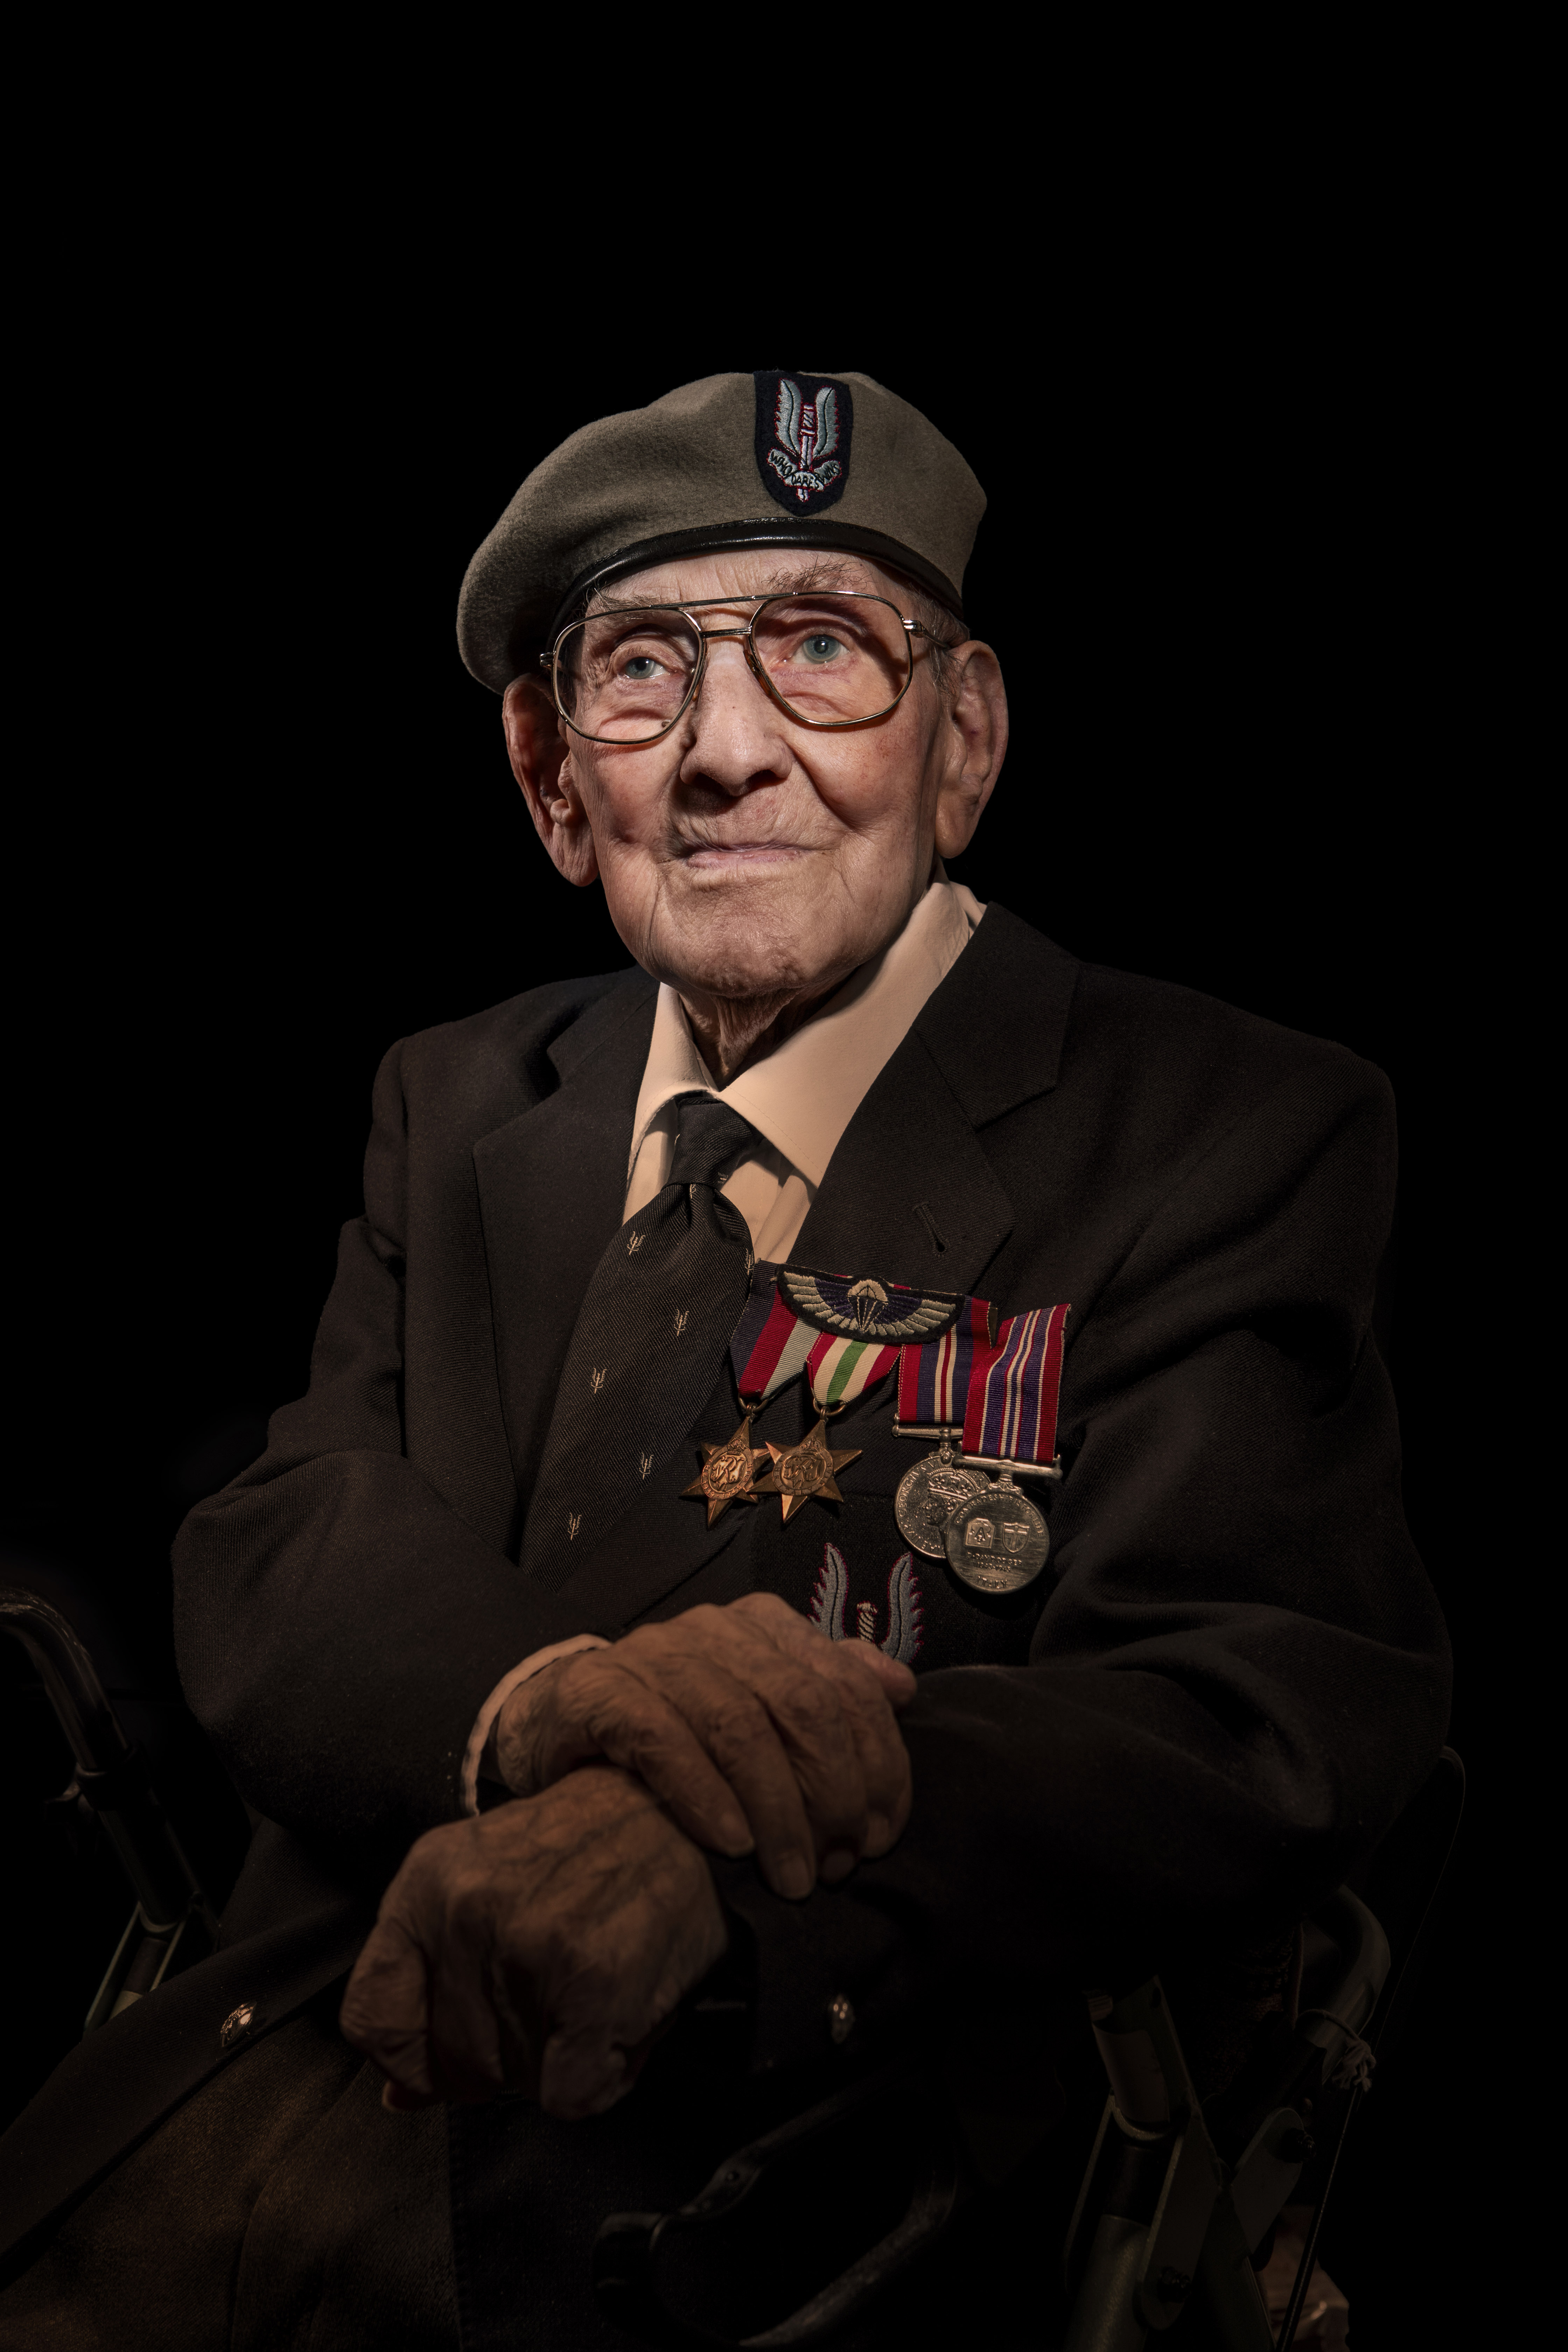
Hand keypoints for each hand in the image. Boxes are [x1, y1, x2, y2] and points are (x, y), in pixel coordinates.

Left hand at [340, 1765, 726, 2120]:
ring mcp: (528, 1942)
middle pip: (452, 2063)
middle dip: (503, 2058)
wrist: (685, 1808)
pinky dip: (598, 2077)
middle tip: (554, 2001)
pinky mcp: (591, 1979)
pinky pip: (567, 2095)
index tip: (453, 2051)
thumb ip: (433, 1983)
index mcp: (427, 1880)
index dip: (412, 2058)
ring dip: (555, 2062)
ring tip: (590, 1995)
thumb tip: (398, 2097)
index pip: (371, 2019)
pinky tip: (617, 2021)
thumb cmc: (586, 1852)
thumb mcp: (487, 1884)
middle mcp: (466, 1908)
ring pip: (512, 2082)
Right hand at [493, 1593, 915, 1899]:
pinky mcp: (600, 1690)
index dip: (878, 1760)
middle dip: (832, 1790)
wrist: (561, 1719)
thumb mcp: (759, 1701)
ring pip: (737, 1725)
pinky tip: (731, 1843)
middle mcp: (711, 1629)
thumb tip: (902, 1689)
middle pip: (799, 1704)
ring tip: (792, 1875)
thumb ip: (829, 1688)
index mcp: (762, 1625)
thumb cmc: (677, 1723)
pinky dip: (704, 1793)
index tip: (883, 1831)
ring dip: (776, 1810)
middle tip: (840, 1861)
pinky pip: (662, 1739)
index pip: (845, 1685)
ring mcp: (653, 1654)